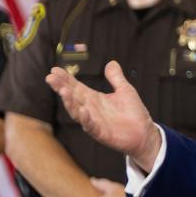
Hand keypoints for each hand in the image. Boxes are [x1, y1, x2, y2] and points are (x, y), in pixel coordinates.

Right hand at [46, 61, 161, 170]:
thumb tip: (111, 62)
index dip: (66, 78)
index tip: (55, 69)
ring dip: (69, 102)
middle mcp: (90, 109)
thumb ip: (116, 78)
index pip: (76, 87)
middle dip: (61, 87)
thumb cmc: (134, 113)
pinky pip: (90, 126)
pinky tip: (82, 110)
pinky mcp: (101, 133)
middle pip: (73, 97)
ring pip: (77, 112)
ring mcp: (94, 122)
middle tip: (50, 77)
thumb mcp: (125, 90)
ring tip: (63, 90)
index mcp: (94, 99)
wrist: (145, 133)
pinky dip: (85, 119)